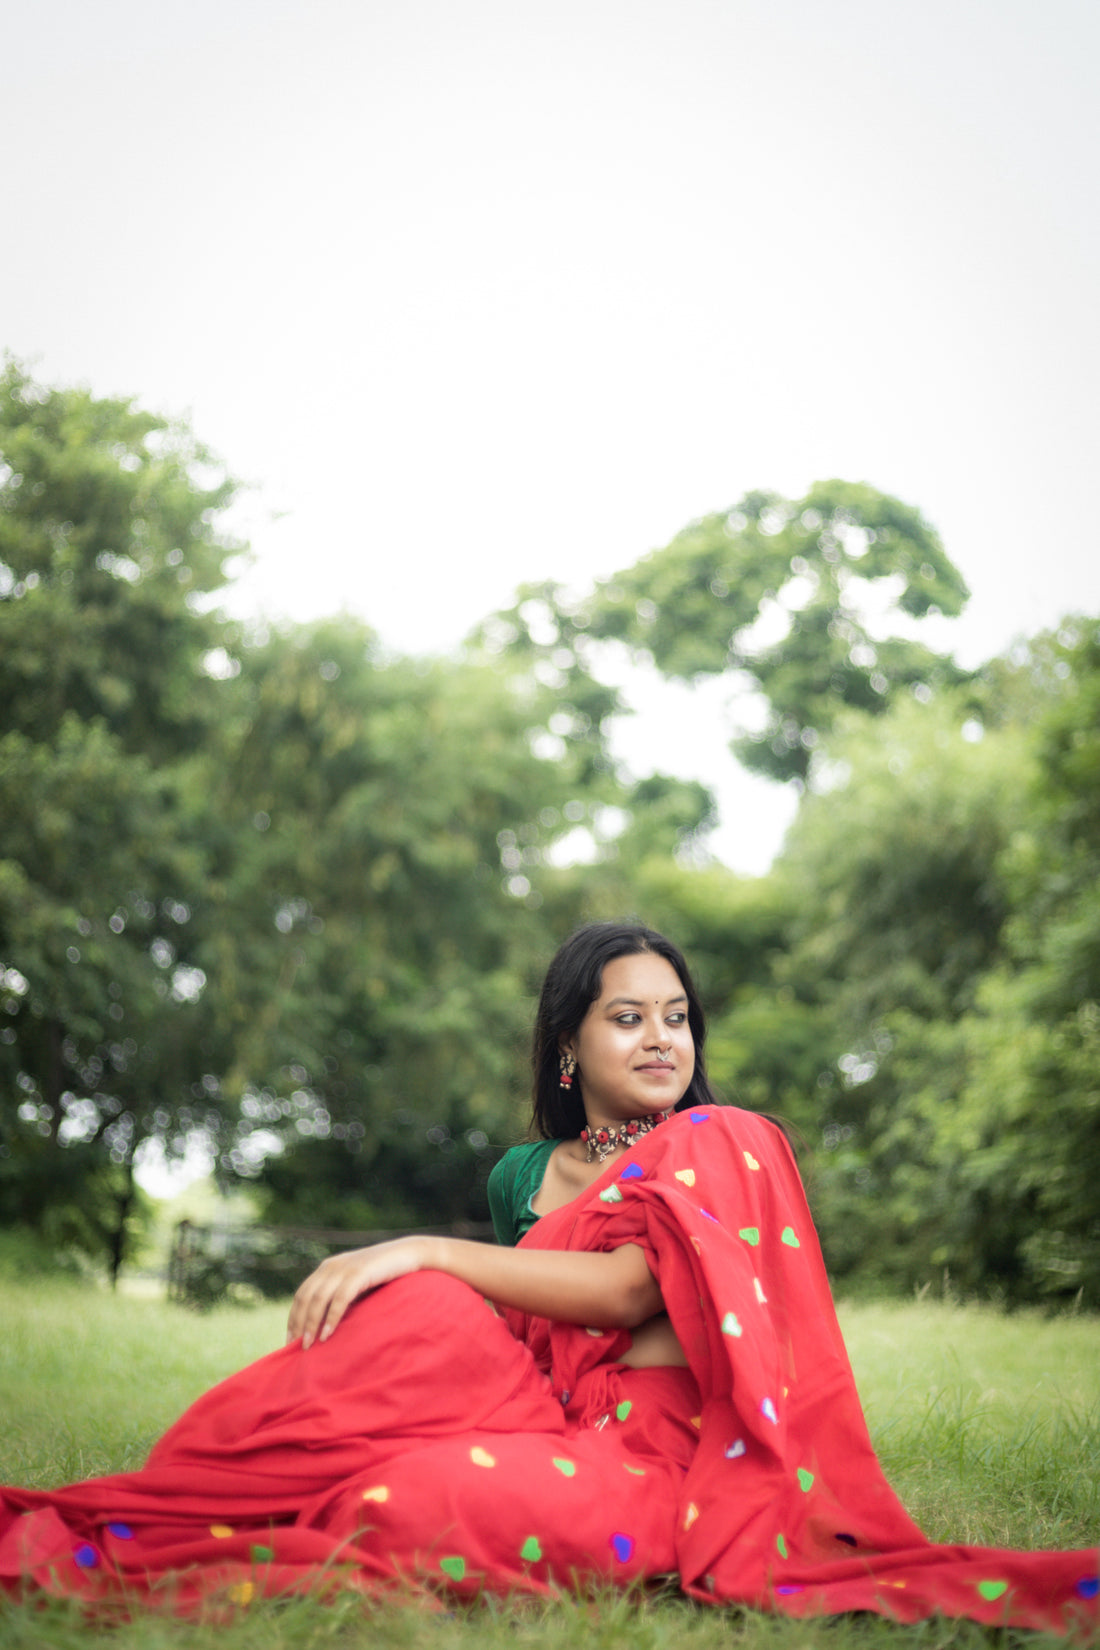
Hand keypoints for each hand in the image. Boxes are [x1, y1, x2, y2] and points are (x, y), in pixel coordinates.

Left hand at [286, 1235, 430, 1347]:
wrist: (408, 1253)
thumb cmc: (383, 1273)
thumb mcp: (356, 1282)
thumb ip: (340, 1295)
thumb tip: (325, 1325)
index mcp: (327, 1267)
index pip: (302, 1295)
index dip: (293, 1317)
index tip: (290, 1340)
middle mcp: (331, 1266)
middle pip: (305, 1297)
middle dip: (298, 1323)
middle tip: (295, 1347)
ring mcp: (345, 1268)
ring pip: (319, 1299)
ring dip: (312, 1323)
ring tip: (309, 1345)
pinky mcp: (359, 1273)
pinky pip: (340, 1298)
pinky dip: (332, 1317)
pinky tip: (328, 1334)